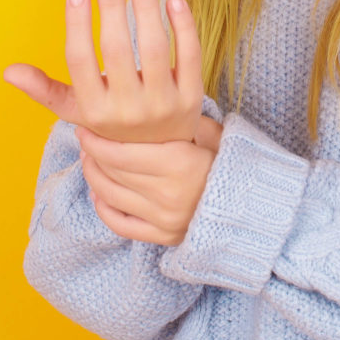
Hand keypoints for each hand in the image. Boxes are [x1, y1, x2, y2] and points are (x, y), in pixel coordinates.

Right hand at [4, 0, 203, 142]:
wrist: (161, 155)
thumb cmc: (113, 121)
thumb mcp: (79, 110)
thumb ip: (46, 90)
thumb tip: (9, 71)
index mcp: (95, 110)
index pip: (80, 62)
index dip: (77, 24)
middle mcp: (128, 110)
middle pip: (117, 51)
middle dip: (112, 9)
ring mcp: (163, 104)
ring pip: (156, 49)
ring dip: (147, 9)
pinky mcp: (192, 97)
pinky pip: (190, 56)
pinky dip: (184, 26)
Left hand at [76, 116, 221, 245]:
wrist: (255, 204)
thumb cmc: (234, 162)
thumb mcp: (214, 133)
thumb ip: (185, 120)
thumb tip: (153, 103)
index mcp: (179, 162)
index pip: (122, 153)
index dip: (97, 141)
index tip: (84, 129)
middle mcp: (167, 192)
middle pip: (113, 173)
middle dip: (93, 156)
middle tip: (86, 142)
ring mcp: (164, 218)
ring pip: (111, 197)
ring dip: (94, 178)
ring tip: (90, 162)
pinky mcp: (163, 236)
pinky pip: (121, 225)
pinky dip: (104, 209)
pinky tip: (99, 193)